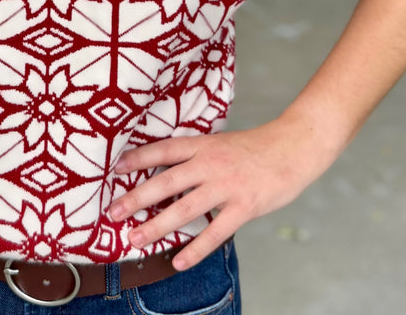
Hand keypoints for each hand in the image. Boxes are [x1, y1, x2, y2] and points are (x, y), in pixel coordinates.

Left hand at [107, 117, 327, 270]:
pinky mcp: (243, 207)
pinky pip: (214, 232)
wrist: (292, 148)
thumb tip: (169, 174)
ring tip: (135, 239)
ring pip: (184, 209)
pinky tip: (177, 261)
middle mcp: (209, 163)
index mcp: (203, 145)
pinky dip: (194, 249)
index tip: (116, 170)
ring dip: (157, 226)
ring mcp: (226, 186)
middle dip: (136, 198)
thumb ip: (197, 157)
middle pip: (166, 181)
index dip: (139, 158)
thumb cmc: (255, 148)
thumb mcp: (221, 144)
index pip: (164, 150)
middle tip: (112, 213)